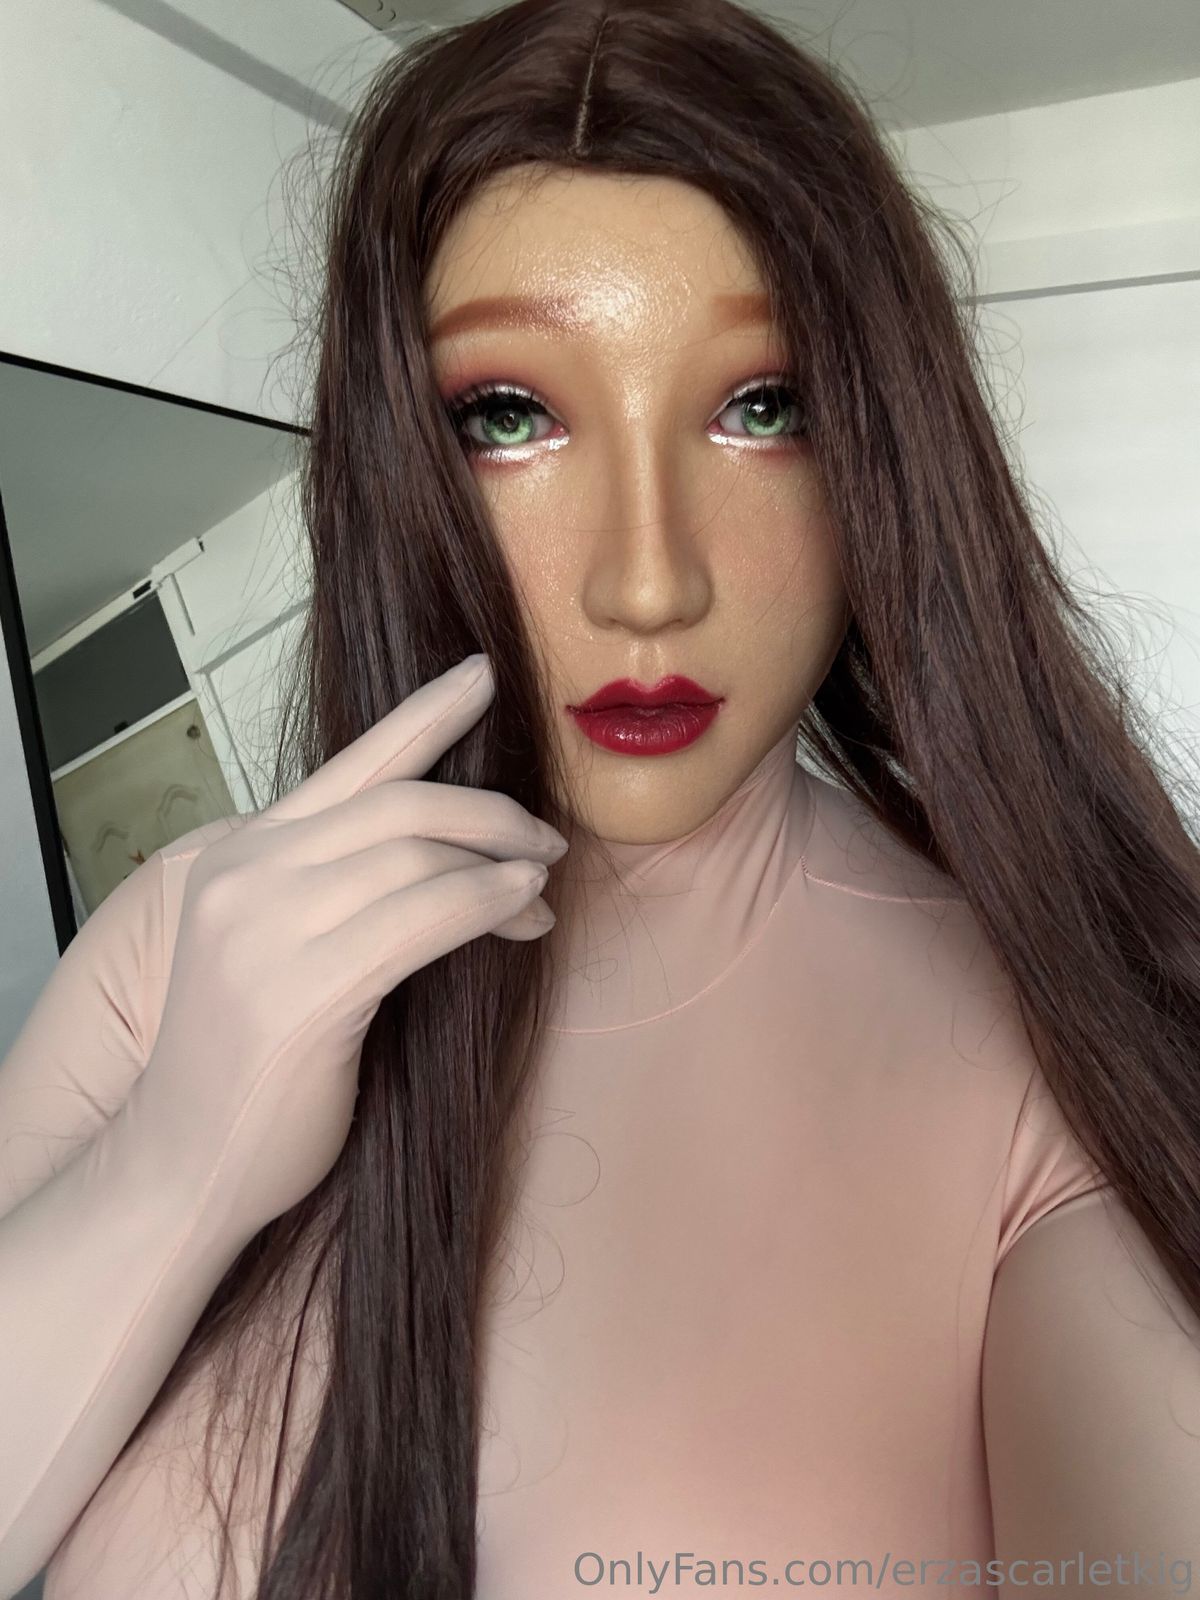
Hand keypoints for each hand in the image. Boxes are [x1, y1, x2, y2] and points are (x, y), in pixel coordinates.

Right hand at [120, 654, 566, 1237]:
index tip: (482, 675)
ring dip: (502, 863)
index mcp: (239, 855)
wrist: (185, 1161)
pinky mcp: (305, 992)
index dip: (424, 713)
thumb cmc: (247, 1062)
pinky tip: (525, 912)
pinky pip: (424, 918)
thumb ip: (335, 886)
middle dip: (489, 811)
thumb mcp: (275, 946)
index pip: (349, 764)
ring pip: (417, 855)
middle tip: (544, 839)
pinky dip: (488, 903)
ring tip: (541, 887)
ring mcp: (268, 932)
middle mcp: (247, 878)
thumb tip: (450, 853)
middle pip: (398, 803)